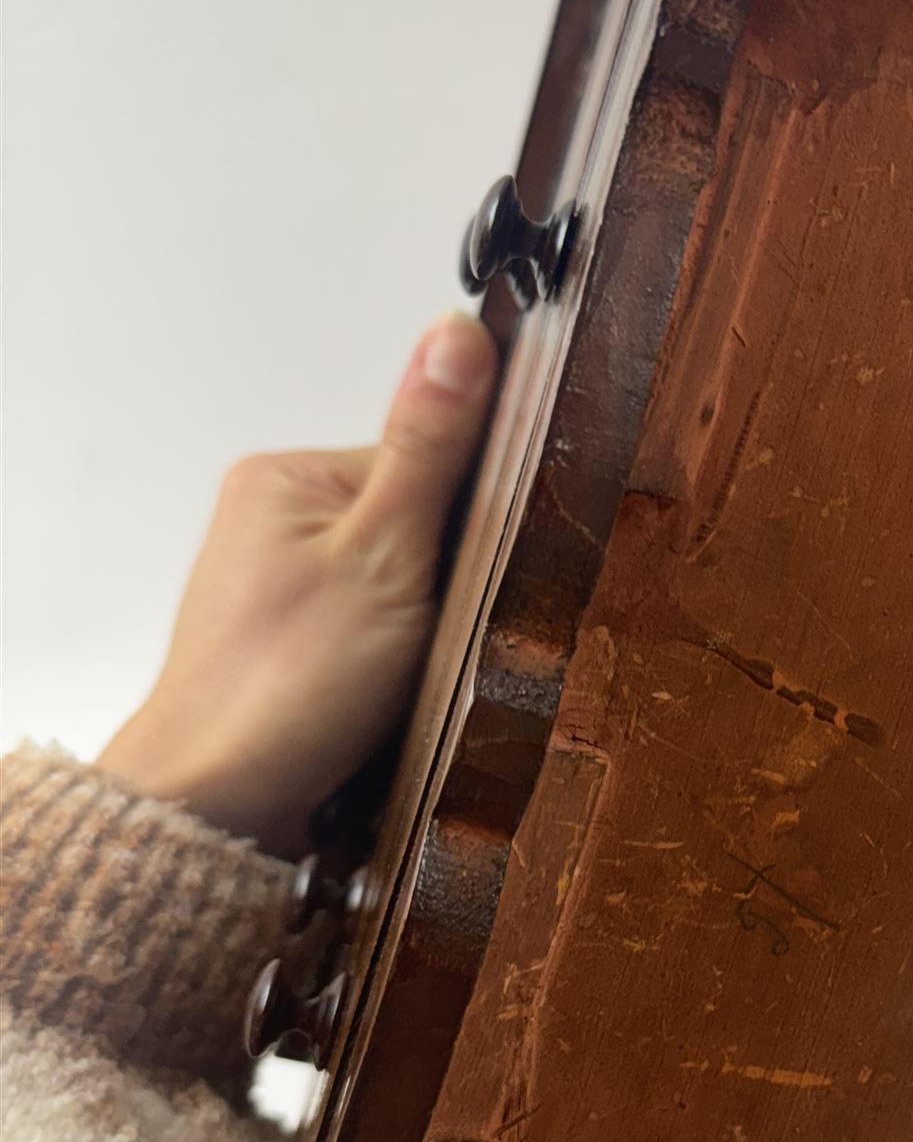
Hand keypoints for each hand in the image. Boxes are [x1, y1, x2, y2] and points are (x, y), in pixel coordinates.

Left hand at [99, 313, 497, 856]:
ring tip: (398, 674)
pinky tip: (382, 698)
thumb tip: (457, 334)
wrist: (215, 806)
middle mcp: (271, 521)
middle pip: (414, 524)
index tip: (465, 571)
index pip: (425, 460)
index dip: (467, 521)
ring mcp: (277, 588)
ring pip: (400, 587)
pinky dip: (393, 668)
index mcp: (287, 476)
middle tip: (429, 632)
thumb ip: (429, 447)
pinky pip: (374, 637)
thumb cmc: (282, 687)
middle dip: (444, 581)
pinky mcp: (289, 648)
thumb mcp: (386, 553)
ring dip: (422, 632)